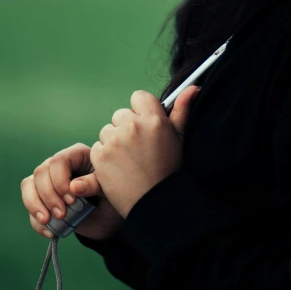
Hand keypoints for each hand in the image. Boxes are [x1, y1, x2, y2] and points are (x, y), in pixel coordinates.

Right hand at [21, 142, 123, 240]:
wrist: (110, 217)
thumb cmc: (112, 194)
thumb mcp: (108, 189)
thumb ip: (93, 184)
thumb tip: (73, 187)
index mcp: (78, 155)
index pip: (58, 161)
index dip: (60, 181)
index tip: (71, 200)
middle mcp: (59, 166)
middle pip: (41, 172)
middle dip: (48, 196)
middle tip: (62, 214)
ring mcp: (49, 182)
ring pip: (29, 186)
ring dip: (35, 205)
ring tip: (49, 221)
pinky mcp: (43, 200)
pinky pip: (30, 206)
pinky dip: (36, 221)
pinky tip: (50, 232)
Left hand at [81, 85, 200, 218]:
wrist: (155, 203)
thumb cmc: (170, 169)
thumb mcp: (179, 137)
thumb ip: (182, 109)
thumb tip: (193, 87)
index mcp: (154, 119)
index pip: (138, 97)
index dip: (140, 110)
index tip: (145, 126)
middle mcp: (133, 126)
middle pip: (121, 115)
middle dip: (127, 128)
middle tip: (138, 149)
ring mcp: (114, 141)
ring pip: (107, 131)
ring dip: (114, 142)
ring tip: (129, 161)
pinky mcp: (100, 156)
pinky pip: (97, 147)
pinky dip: (104, 157)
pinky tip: (118, 169)